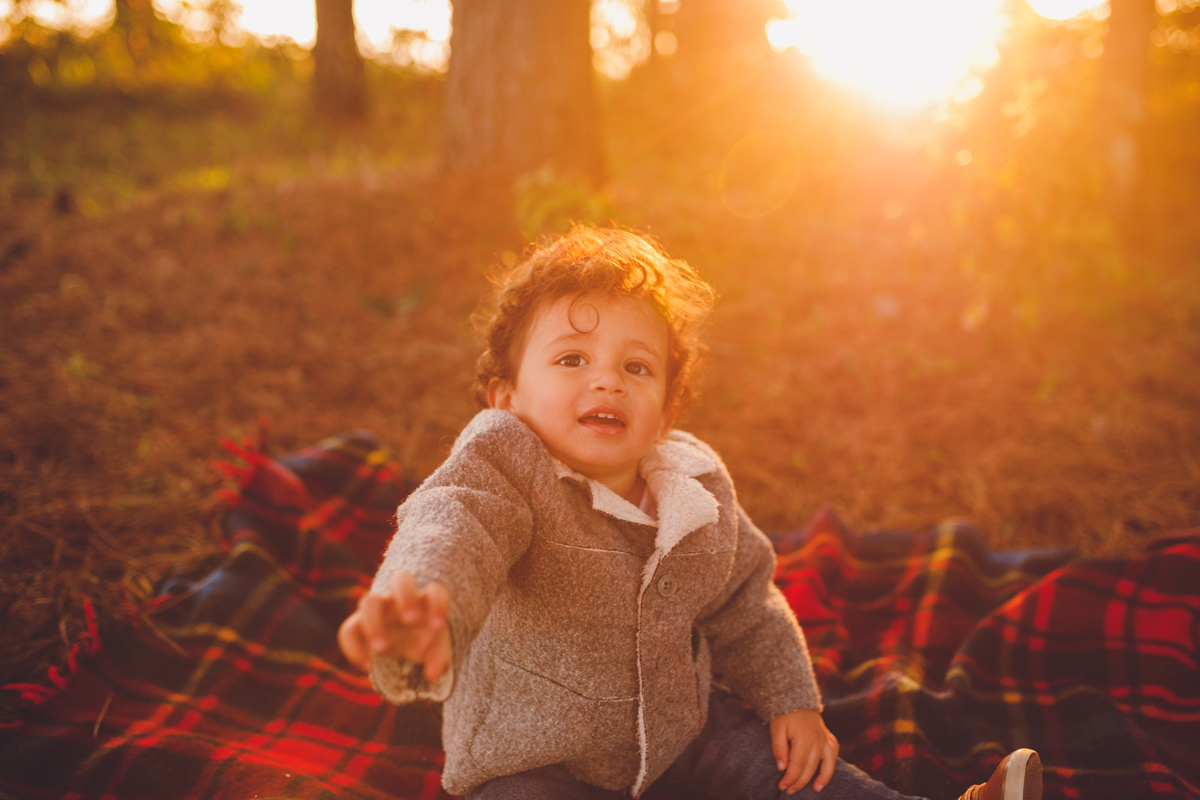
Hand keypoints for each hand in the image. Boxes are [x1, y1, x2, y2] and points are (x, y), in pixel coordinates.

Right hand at [337, 572, 452, 681]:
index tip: (438, 627)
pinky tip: (369, 666)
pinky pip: (348, 630)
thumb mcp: (436, 650)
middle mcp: (401, 599)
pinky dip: (355, 649)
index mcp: (425, 601)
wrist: (405, 644)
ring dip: (374, 624)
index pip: (434, 592)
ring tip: (381, 649)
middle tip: (411, 621)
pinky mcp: (359, 624)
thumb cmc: (424, 639)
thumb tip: (433, 674)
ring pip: (369, 601)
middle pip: (401, 579)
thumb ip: (438, 659)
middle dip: (406, 597)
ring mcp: (379, 609)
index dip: (437, 605)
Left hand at [770, 708, 838, 793]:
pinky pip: (834, 754)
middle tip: (789, 790)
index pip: (797, 764)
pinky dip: (831, 766)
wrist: (797, 699)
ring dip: (822, 778)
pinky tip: (825, 774)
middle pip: (810, 767)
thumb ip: (778, 748)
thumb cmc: (784, 715)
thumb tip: (781, 768)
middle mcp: (818, 740)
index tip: (782, 786)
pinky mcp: (829, 738)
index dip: (790, 778)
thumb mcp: (776, 728)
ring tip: (815, 789)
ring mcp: (825, 739)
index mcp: (804, 738)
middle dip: (799, 782)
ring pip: (827, 764)